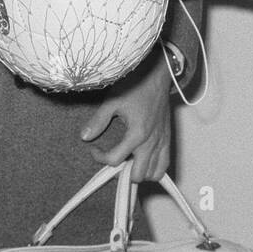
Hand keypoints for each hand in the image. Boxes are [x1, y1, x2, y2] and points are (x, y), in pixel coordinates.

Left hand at [79, 56, 172, 182]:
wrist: (157, 75)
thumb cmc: (135, 86)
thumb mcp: (112, 101)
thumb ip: (98, 121)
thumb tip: (84, 137)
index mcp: (137, 134)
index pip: (115, 160)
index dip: (99, 157)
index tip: (94, 148)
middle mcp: (151, 142)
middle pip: (137, 175)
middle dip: (122, 171)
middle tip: (113, 157)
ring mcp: (162, 142)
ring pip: (153, 174)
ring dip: (139, 172)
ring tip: (127, 161)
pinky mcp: (168, 139)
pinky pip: (165, 164)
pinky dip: (154, 168)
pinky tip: (143, 161)